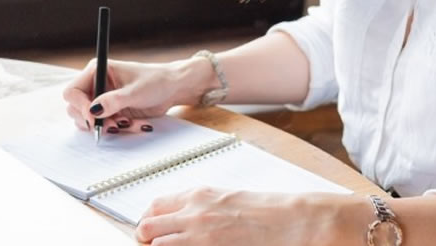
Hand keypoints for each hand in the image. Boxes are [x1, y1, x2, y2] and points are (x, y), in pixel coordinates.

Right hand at [62, 58, 196, 134]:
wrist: (172, 88)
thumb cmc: (156, 81)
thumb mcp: (135, 92)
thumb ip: (113, 101)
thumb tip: (93, 111)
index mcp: (97, 71)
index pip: (72, 91)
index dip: (79, 106)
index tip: (93, 118)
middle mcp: (96, 85)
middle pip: (76, 109)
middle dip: (94, 120)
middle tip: (114, 124)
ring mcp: (102, 100)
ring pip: (90, 121)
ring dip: (108, 126)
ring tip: (128, 123)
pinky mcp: (111, 112)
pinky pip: (105, 126)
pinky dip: (118, 129)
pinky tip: (136, 124)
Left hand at [135, 188, 361, 244]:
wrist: (289, 221)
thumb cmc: (265, 210)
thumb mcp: (227, 198)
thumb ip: (202, 205)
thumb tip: (184, 217)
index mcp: (198, 194)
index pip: (156, 205)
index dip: (148, 219)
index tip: (150, 229)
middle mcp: (194, 211)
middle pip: (147, 226)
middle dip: (146, 237)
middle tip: (152, 244)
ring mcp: (199, 233)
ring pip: (156, 244)